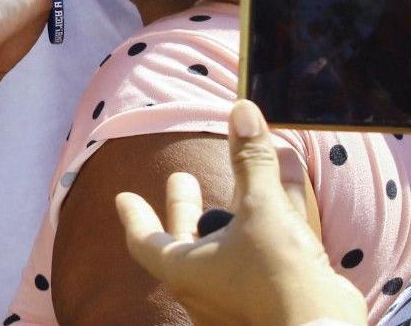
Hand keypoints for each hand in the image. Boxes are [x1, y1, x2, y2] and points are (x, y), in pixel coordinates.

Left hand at [115, 101, 365, 325]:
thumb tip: (242, 111)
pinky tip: (286, 191)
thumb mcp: (263, 208)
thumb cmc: (279, 276)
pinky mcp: (270, 299)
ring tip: (243, 176)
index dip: (135, 217)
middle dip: (183, 207)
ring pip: (227, 244)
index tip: (124, 198)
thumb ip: (253, 162)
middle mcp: (204, 287)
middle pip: (185, 239)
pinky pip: (261, 253)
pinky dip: (268, 222)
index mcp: (185, 270)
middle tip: (181, 179)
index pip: (144, 241)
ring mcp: (236, 296)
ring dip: (233, 209)